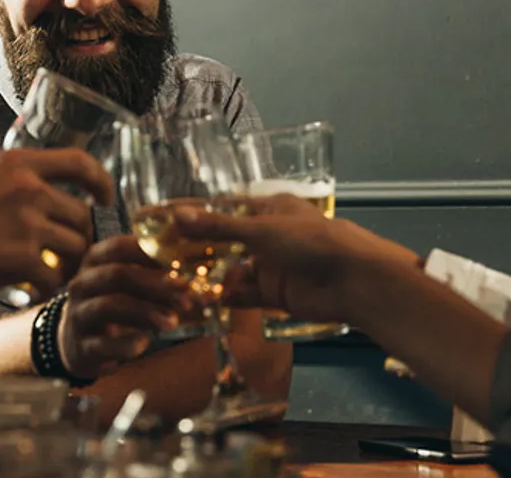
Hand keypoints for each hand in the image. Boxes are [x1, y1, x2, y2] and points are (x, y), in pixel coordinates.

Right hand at [0, 149, 112, 300]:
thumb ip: (10, 178)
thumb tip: (33, 183)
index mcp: (18, 163)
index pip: (80, 162)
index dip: (101, 182)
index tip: (106, 199)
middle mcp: (30, 188)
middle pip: (83, 215)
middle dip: (82, 239)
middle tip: (71, 256)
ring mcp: (28, 223)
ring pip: (75, 248)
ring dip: (68, 267)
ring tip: (52, 277)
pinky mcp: (23, 259)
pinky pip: (54, 278)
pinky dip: (47, 290)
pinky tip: (32, 294)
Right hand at [59, 235, 191, 379]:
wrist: (77, 341)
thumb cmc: (116, 305)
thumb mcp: (134, 288)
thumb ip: (163, 281)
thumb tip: (211, 284)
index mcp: (97, 260)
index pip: (120, 247)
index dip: (151, 252)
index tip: (183, 261)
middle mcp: (83, 283)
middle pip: (118, 275)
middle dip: (156, 285)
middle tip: (186, 296)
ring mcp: (78, 314)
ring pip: (110, 306)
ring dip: (145, 313)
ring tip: (172, 323)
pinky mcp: (80, 346)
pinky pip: (103, 344)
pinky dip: (126, 345)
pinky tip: (143, 345)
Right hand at [176, 194, 421, 321]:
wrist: (354, 281)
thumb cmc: (309, 242)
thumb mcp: (261, 230)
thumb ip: (218, 227)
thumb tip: (177, 217)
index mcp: (266, 208)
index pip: (219, 207)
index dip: (188, 212)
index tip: (156, 216)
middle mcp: (266, 234)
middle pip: (222, 240)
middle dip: (194, 248)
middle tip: (157, 256)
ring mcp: (271, 264)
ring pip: (231, 268)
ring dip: (209, 275)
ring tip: (175, 283)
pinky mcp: (277, 292)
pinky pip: (246, 294)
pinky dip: (228, 297)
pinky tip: (205, 301)